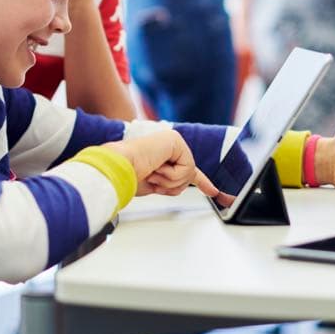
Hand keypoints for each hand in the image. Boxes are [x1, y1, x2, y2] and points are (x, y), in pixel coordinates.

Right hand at [105, 131, 223, 200]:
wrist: (119, 168)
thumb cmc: (128, 175)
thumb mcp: (155, 184)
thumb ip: (171, 183)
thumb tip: (183, 188)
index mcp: (162, 156)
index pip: (188, 170)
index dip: (203, 183)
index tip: (215, 192)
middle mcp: (169, 146)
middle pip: (188, 177)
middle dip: (172, 185)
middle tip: (153, 178)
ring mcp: (173, 141)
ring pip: (188, 174)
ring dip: (169, 181)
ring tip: (152, 172)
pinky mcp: (176, 141)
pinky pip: (186, 168)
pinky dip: (171, 175)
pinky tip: (157, 167)